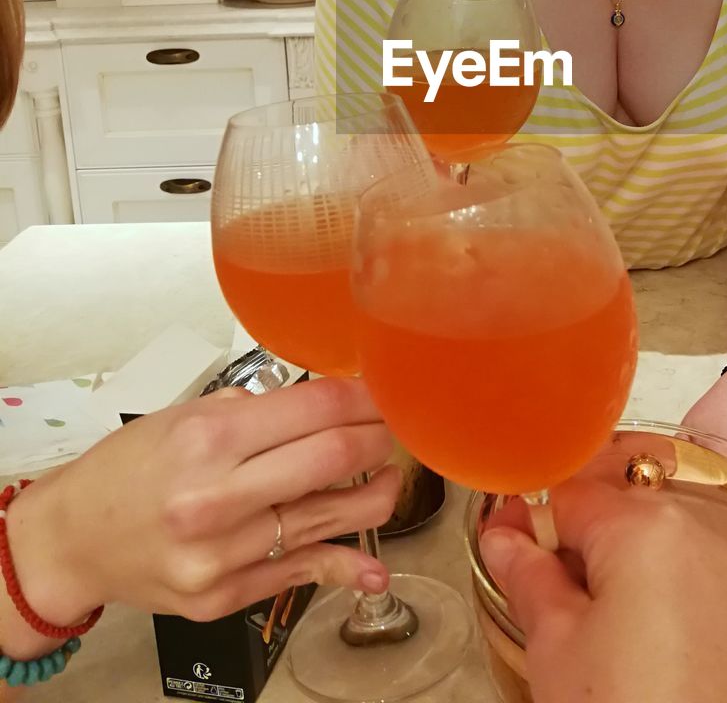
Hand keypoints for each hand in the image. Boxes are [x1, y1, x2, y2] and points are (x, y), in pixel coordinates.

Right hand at [2, 379, 399, 654]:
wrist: (72, 540)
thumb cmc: (125, 471)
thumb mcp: (182, 416)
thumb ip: (251, 409)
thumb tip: (318, 401)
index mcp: (209, 440)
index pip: (316, 409)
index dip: (364, 398)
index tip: (384, 392)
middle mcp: (218, 498)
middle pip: (334, 458)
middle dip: (377, 437)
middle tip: (391, 427)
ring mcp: (224, 554)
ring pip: (330, 518)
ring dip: (375, 494)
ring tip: (388, 477)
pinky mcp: (225, 596)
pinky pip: (301, 573)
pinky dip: (345, 568)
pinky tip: (373, 567)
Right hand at [480, 478, 726, 702]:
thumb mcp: (554, 645)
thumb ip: (527, 577)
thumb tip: (503, 538)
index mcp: (646, 527)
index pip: (569, 496)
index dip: (527, 519)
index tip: (500, 544)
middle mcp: (702, 537)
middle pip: (619, 519)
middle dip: (576, 550)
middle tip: (539, 600)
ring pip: (661, 553)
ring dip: (621, 577)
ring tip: (590, 637)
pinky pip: (697, 589)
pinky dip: (665, 605)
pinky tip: (641, 654)